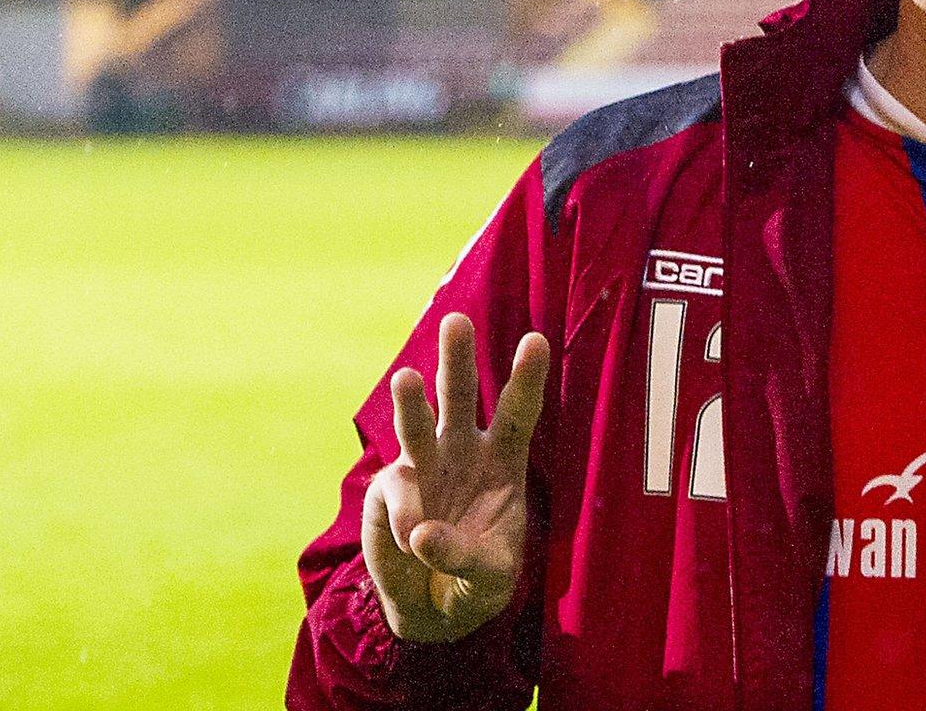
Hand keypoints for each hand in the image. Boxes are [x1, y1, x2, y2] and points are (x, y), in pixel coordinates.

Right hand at [361, 313, 549, 642]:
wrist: (435, 605)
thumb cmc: (478, 579)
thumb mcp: (489, 576)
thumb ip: (463, 556)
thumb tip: (422, 535)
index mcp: (502, 459)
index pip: (517, 412)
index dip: (526, 378)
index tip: (536, 340)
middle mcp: (461, 451)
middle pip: (460, 396)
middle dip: (457, 358)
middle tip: (457, 321)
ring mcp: (422, 466)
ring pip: (417, 423)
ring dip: (411, 401)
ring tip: (407, 378)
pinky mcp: (389, 489)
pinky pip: (396, 492)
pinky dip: (404, 516)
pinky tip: (412, 540)